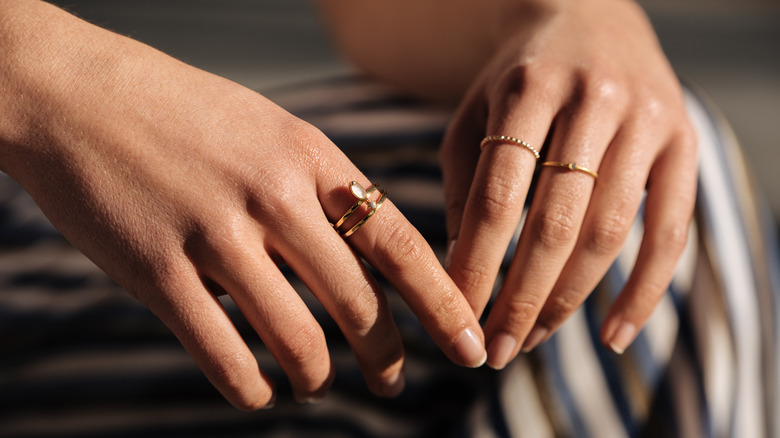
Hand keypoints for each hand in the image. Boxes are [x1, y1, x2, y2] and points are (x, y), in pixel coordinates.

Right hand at [0, 1, 485, 408]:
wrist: (73, 92)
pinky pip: (221, 351)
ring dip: (316, 375)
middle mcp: (274, 195)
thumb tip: (363, 260)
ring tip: (317, 384)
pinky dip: (249, 386)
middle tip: (394, 384)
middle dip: (387, 356)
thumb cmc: (180, 112)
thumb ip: (319, 189)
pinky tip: (257, 393)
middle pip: (358, 300)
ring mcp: (214, 233)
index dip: (442, 303)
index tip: (469, 343)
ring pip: (296, 334)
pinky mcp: (157, 269)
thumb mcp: (269, 129)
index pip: (401, 244)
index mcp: (311, 157)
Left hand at [440, 0, 696, 367]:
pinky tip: (612, 335)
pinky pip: (672, 231)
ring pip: (610, 232)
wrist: (589, 18)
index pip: (499, 196)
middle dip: (521, 297)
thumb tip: (461, 268)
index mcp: (529, 88)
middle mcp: (593, 100)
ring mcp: (647, 119)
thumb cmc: (519, 80)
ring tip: (533, 338)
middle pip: (556, 222)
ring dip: (569, 300)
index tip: (458, 316)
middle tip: (495, 349)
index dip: (478, 264)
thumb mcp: (475, 115)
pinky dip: (644, 291)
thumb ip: (465, 185)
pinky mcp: (685, 141)